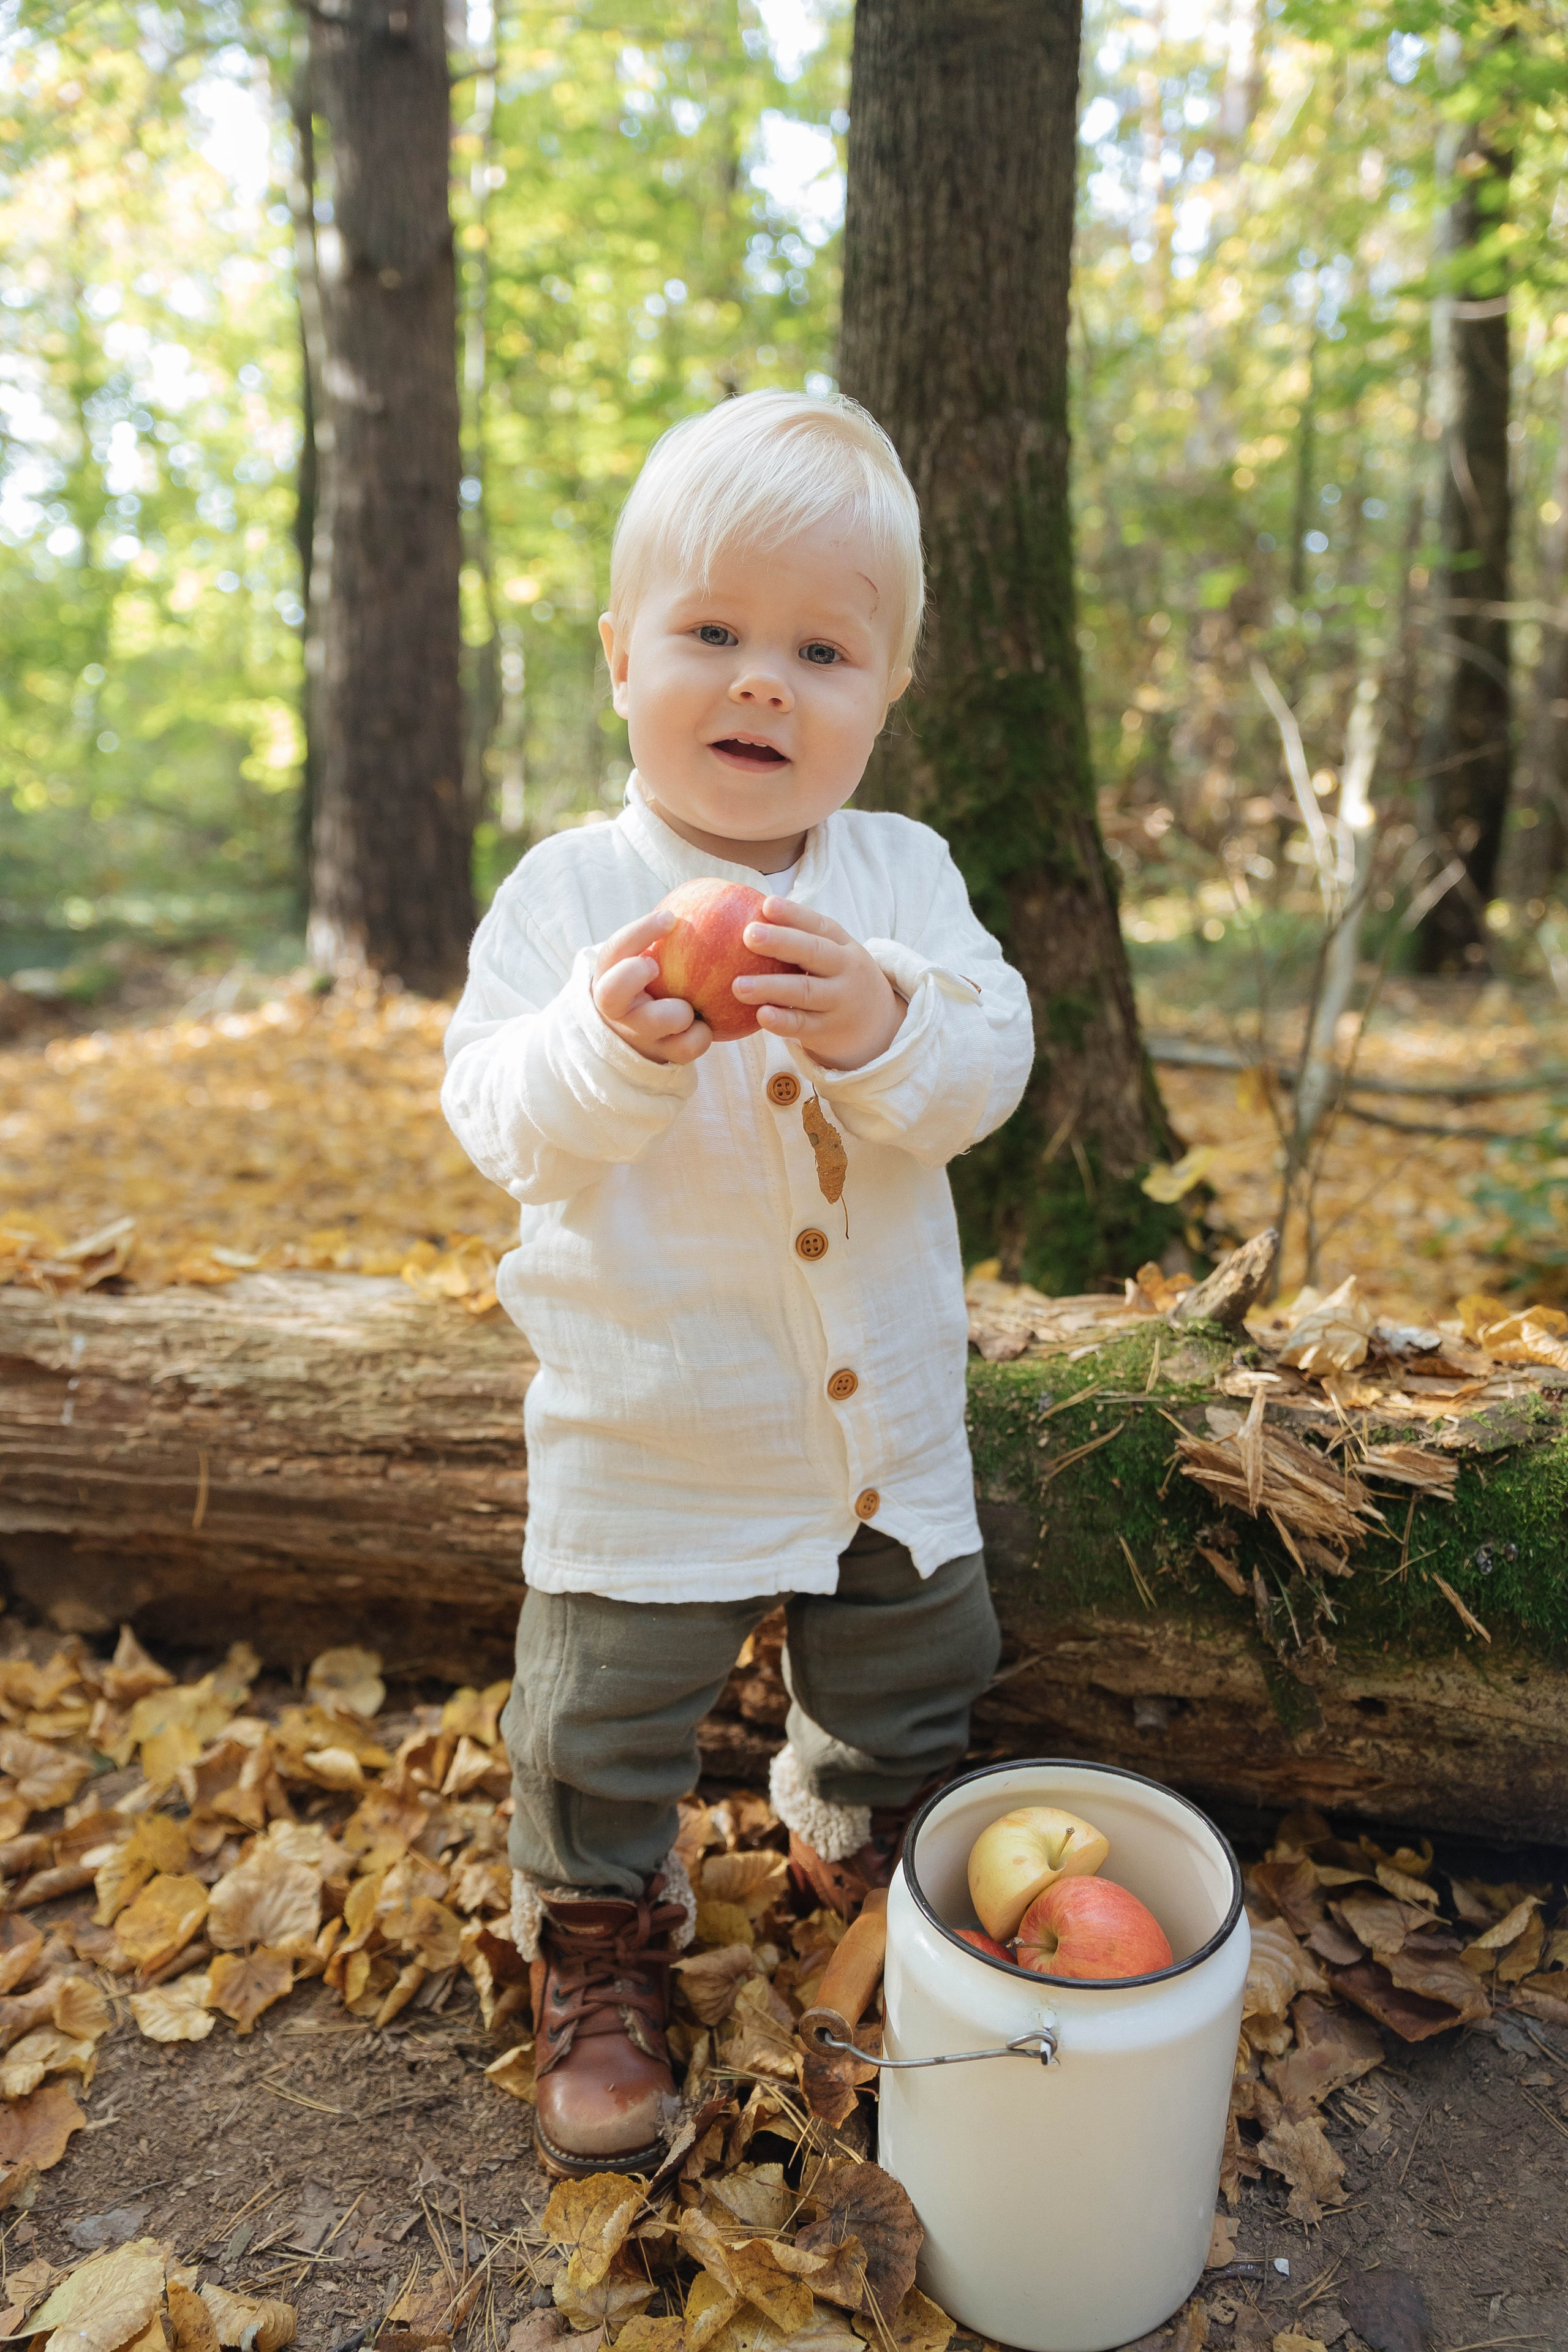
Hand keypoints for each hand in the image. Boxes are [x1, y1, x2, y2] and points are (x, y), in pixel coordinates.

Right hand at [591, 910, 711, 1064]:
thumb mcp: (650, 955)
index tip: (669, 918)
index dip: (640, 932)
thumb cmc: (654, 982)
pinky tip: (709, 1025)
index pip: (617, 948)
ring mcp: (637, 1032)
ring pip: (653, 1023)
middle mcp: (618, 1006)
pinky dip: (700, 1036)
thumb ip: (669, 933)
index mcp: (611, 974)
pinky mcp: (661, 1055)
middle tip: (654, 965)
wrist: (643, 1035)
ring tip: (690, 1008)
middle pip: (612, 993)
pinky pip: (685, 1049)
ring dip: (677, 1013)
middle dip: (631, 976)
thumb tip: (717, 890)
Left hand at [733, 899, 904, 1070]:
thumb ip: (801, 939)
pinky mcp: (828, 1031)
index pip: (818, 925)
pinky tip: (761, 1015)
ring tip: (738, 985)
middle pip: (813, 952)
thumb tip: (749, 913)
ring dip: (771, 987)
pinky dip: (782, 1021)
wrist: (879, 1025)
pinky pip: (803, 1025)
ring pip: (804, 991)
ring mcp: (838, 1001)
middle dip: (780, 942)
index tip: (767, 905)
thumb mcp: (834, 955)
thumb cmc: (839, 980)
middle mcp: (845, 970)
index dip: (793, 914)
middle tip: (748, 935)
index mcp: (842, 945)